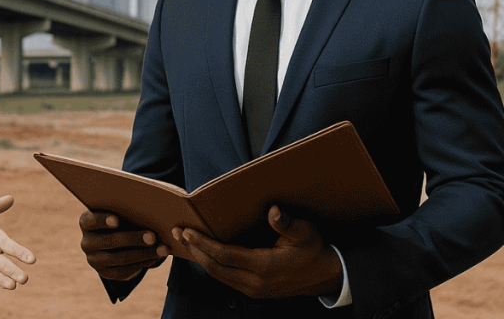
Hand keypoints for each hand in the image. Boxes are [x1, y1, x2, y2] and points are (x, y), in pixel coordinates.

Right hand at [79, 210, 168, 280]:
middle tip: (153, 236)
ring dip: (143, 254)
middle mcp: (87, 242)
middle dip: (133, 239)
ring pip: (119, 259)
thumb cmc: (121, 218)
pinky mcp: (105, 273)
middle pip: (109, 241)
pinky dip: (141, 264)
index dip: (102, 220)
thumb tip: (152, 210)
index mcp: (86, 222)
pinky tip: (155, 257)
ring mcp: (94, 260)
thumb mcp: (120, 212)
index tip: (117, 220)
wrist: (116, 241)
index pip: (91, 221)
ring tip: (162, 249)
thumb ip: (128, 209)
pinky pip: (123, 271)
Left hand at [175, 206, 342, 299]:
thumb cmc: (314, 249)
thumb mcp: (306, 232)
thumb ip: (287, 223)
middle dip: (194, 250)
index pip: (224, 255)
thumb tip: (272, 210)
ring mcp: (254, 291)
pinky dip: (212, 266)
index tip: (187, 231)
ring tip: (185, 242)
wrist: (326, 276)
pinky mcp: (254, 293)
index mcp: (265, 266)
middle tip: (177, 233)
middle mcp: (256, 282)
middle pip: (215, 267)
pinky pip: (226, 280)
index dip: (203, 243)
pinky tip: (204, 254)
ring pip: (218, 276)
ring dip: (200, 259)